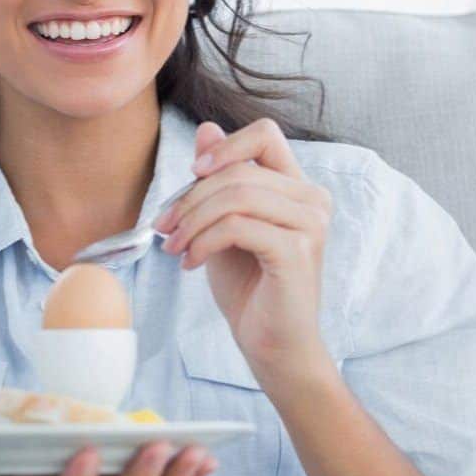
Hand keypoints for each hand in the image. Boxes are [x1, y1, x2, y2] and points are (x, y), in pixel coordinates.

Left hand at [153, 117, 333, 386]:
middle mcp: (312, 200)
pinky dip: (203, 242)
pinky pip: (237, 226)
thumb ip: (222, 181)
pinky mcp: (297, 251)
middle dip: (190, 198)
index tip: (193, 173)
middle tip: (163, 229)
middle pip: (238, 171)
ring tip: (174, 248)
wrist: (272, 346)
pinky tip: (190, 263)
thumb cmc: (250, 288)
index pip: (265, 133)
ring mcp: (310, 224)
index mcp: (297, 187)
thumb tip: (206, 129)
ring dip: (192, 221)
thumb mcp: (225, 226)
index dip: (225, 146)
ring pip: (236, 196)